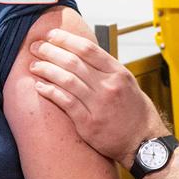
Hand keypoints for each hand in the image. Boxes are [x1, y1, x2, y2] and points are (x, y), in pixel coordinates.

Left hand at [29, 29, 167, 168]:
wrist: (144, 142)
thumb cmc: (135, 113)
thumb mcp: (127, 83)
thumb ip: (106, 69)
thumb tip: (82, 54)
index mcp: (118, 73)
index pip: (88, 49)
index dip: (66, 40)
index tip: (52, 35)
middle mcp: (109, 87)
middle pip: (74, 62)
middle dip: (51, 51)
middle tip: (36, 47)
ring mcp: (98, 105)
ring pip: (66, 80)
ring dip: (47, 70)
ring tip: (34, 65)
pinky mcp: (89, 124)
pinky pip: (65, 103)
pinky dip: (50, 92)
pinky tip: (40, 86)